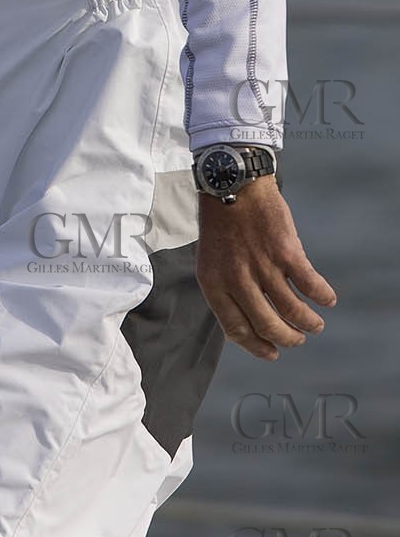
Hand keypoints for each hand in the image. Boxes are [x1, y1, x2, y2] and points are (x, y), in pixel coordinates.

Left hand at [196, 176, 335, 359]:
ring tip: (315, 324)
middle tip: (297, 339)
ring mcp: (262, 265)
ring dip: (308, 322)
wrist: (231, 183)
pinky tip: (327, 299)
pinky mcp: (285, 251)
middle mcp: (236, 279)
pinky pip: (310, 285)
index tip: (272, 353)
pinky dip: (322, 296)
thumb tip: (246, 325)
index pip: (236, 330)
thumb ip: (225, 290)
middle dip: (287, 339)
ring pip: (292, 310)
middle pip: (267, 325)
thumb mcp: (210, 260)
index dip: (257, 347)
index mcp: (213, 283)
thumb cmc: (221, 222)